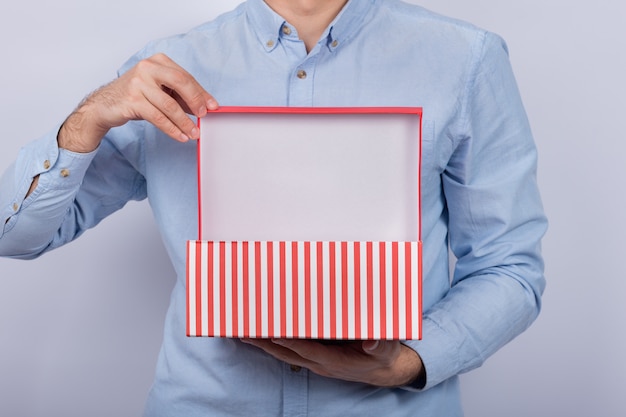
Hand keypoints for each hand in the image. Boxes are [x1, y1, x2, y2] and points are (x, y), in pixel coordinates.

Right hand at [58, 53, 217, 152]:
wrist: (105, 105)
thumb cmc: (136, 96)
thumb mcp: (159, 90)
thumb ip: (180, 95)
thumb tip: (205, 106)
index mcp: (158, 61)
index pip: (185, 76)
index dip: (201, 92)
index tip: (213, 106)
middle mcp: (148, 67)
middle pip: (180, 83)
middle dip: (195, 102)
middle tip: (204, 117)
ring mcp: (138, 83)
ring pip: (169, 105)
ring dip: (184, 122)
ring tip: (194, 133)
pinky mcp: (132, 100)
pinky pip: (158, 117)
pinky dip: (172, 129)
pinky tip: (180, 136)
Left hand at [241, 338, 424, 386]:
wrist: (382, 370)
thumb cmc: (382, 356)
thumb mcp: (386, 350)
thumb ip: (380, 345)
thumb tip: (373, 341)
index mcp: (335, 361)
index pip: (309, 351)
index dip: (292, 343)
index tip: (275, 334)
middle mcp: (320, 363)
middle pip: (288, 354)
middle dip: (266, 344)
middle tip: (246, 331)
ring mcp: (316, 362)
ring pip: (285, 354)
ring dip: (264, 345)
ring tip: (244, 332)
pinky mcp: (315, 358)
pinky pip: (289, 352)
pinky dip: (274, 344)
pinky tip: (262, 336)